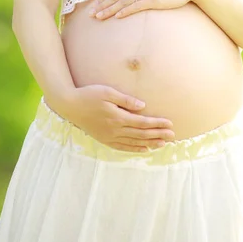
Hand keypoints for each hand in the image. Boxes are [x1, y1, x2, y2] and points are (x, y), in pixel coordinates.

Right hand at [52, 85, 174, 151]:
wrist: (70, 106)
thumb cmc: (89, 94)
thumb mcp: (108, 92)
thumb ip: (125, 100)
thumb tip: (143, 106)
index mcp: (117, 117)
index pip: (143, 123)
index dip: (157, 124)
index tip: (170, 124)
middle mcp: (115, 129)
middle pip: (141, 134)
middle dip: (158, 134)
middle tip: (172, 135)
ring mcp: (109, 136)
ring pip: (134, 142)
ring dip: (150, 143)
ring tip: (163, 144)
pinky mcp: (104, 139)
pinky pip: (122, 147)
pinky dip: (134, 149)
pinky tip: (143, 149)